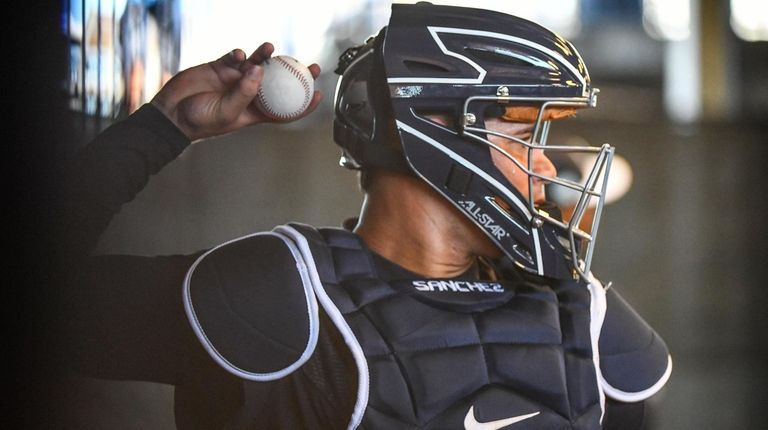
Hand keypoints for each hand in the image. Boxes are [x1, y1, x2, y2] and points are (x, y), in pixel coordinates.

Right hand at [150, 42, 322, 140]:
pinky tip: (239, 54)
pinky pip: (235, 57)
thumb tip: (259, 70)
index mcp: (254, 112)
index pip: (285, 109)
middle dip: (295, 73)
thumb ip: (244, 92)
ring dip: (265, 56)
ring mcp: (235, 80)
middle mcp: (249, 94)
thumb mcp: (227, 112)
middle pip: (277, 83)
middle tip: (311, 65)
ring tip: (270, 47)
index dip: (303, 103)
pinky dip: (239, 53)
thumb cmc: (200, 121)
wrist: (172, 113)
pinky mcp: (220, 67)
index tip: (318, 94)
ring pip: (257, 64)